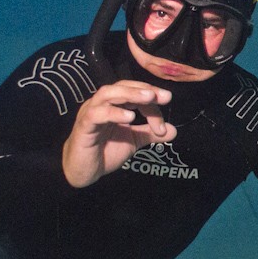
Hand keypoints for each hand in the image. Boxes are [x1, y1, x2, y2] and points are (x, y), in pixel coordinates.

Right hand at [62, 80, 176, 186]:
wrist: (84, 171)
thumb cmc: (105, 152)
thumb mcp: (133, 141)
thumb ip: (150, 134)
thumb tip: (174, 130)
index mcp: (114, 104)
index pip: (135, 92)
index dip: (152, 99)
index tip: (167, 105)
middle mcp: (102, 103)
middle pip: (122, 87)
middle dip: (143, 90)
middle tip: (163, 96)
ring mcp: (90, 112)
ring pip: (108, 94)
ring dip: (130, 94)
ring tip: (149, 98)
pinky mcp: (83, 126)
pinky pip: (96, 114)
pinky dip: (113, 113)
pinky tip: (129, 117)